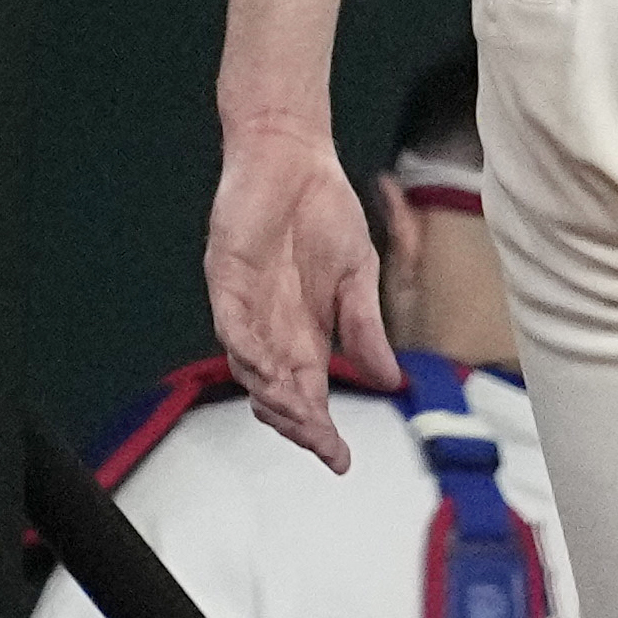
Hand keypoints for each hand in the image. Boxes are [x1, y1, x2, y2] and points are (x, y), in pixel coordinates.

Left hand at [205, 118, 402, 471]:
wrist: (295, 158)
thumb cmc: (325, 213)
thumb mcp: (360, 276)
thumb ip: (366, 328)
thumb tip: (390, 381)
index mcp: (306, 331)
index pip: (310, 392)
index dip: (322, 428)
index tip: (340, 459)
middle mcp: (271, 329)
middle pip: (278, 392)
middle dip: (299, 422)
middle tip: (321, 441)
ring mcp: (246, 308)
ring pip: (252, 369)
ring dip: (274, 395)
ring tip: (299, 414)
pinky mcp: (227, 283)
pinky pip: (233, 327)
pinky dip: (250, 352)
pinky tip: (268, 369)